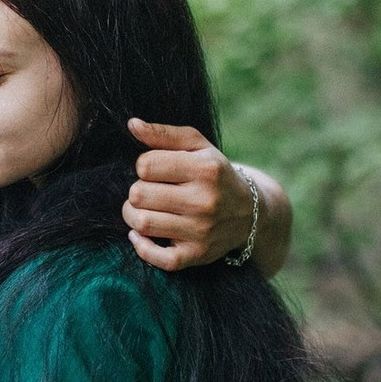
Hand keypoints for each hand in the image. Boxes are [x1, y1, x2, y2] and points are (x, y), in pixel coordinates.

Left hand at [123, 117, 254, 269]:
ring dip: (132, 215)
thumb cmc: (214, 173)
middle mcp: (205, 201)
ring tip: (142, 209)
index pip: (146, 165)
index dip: (143, 166)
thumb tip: (131, 124)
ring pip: (141, 223)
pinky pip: (156, 257)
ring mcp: (201, 231)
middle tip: (147, 191)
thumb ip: (164, 134)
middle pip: (139, 195)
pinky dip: (141, 245)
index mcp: (205, 169)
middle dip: (136, 191)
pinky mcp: (197, 255)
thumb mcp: (197, 146)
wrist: (249, 213)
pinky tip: (141, 234)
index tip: (155, 170)